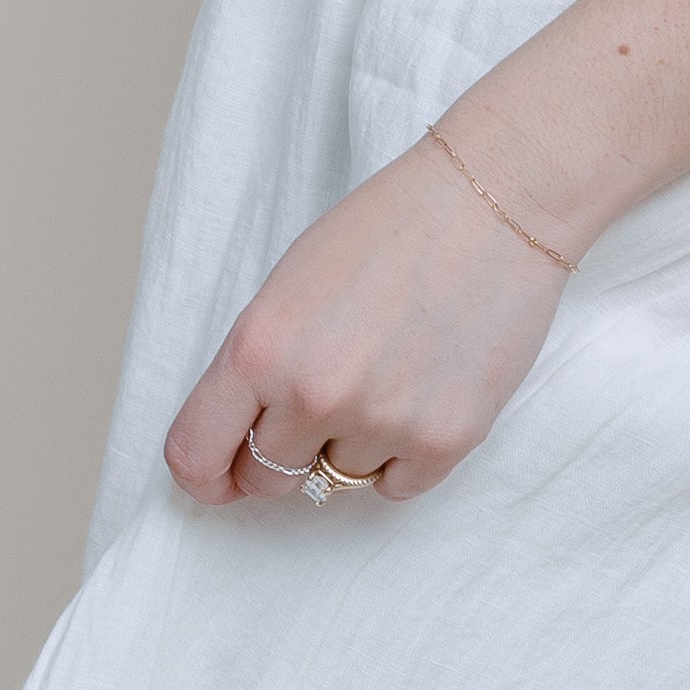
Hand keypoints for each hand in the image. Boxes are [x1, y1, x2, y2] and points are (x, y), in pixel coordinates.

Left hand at [163, 134, 568, 509]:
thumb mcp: (288, 287)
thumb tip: (240, 443)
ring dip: (353, 443)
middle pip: (266, 480)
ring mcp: (381, 422)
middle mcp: (313, 395)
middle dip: (283, 454)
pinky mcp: (445, 440)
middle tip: (322, 403)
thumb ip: (256, 367)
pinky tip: (422, 393)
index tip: (221, 476)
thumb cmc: (388, 231)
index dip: (206, 475)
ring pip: (337, 479)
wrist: (494, 203)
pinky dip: (403, 456)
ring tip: (390, 372)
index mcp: (259, 349)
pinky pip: (397, 487)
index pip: (195, 455)